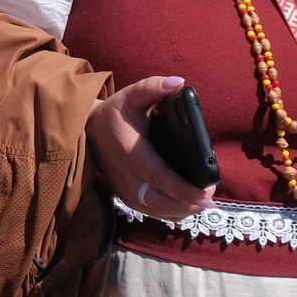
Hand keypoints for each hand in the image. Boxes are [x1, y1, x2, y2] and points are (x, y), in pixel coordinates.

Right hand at [87, 75, 215, 221]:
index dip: (184, 189)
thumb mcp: (131, 95)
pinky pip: (150, 211)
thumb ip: (153, 86)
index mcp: (131, 152)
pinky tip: (186, 207)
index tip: (207, 193)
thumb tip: (179, 82)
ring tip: (202, 202)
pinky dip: (170, 213)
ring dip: (181, 211)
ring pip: (155, 211)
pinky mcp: (125, 195)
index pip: (160, 177)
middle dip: (188, 205)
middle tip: (210, 199)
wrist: (86, 130)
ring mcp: (124, 189)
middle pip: (159, 202)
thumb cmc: (114, 113)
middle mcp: (126, 175)